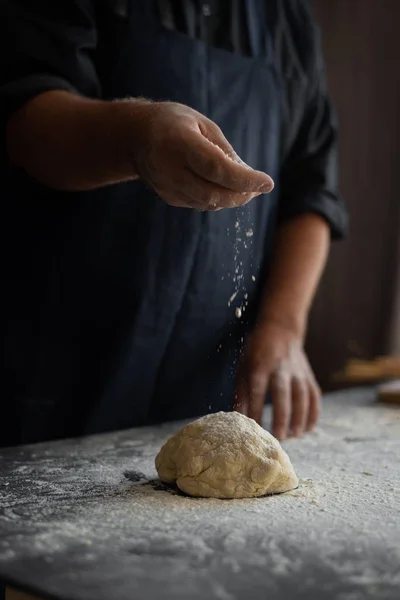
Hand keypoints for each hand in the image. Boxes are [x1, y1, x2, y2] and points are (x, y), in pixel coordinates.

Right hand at [130, 101, 273, 209]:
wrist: (134, 136)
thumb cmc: (174, 124)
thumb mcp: (202, 124)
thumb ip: (225, 151)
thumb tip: (249, 176)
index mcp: (179, 142)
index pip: (218, 169)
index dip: (245, 179)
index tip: (267, 182)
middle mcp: (170, 168)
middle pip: (213, 193)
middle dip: (242, 194)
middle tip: (259, 188)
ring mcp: (167, 186)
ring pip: (208, 203)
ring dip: (232, 199)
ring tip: (247, 188)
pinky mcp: (168, 197)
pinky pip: (199, 203)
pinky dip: (217, 199)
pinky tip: (225, 188)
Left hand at [234, 320, 320, 438]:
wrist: (281, 329)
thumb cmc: (257, 351)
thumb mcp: (243, 366)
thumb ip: (240, 392)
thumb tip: (237, 418)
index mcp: (260, 366)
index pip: (258, 391)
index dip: (256, 410)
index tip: (254, 429)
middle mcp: (281, 368)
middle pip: (283, 394)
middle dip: (281, 416)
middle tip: (278, 437)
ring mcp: (297, 371)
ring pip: (302, 396)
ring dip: (300, 417)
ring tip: (295, 435)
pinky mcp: (308, 375)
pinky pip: (314, 395)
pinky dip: (314, 412)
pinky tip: (309, 428)